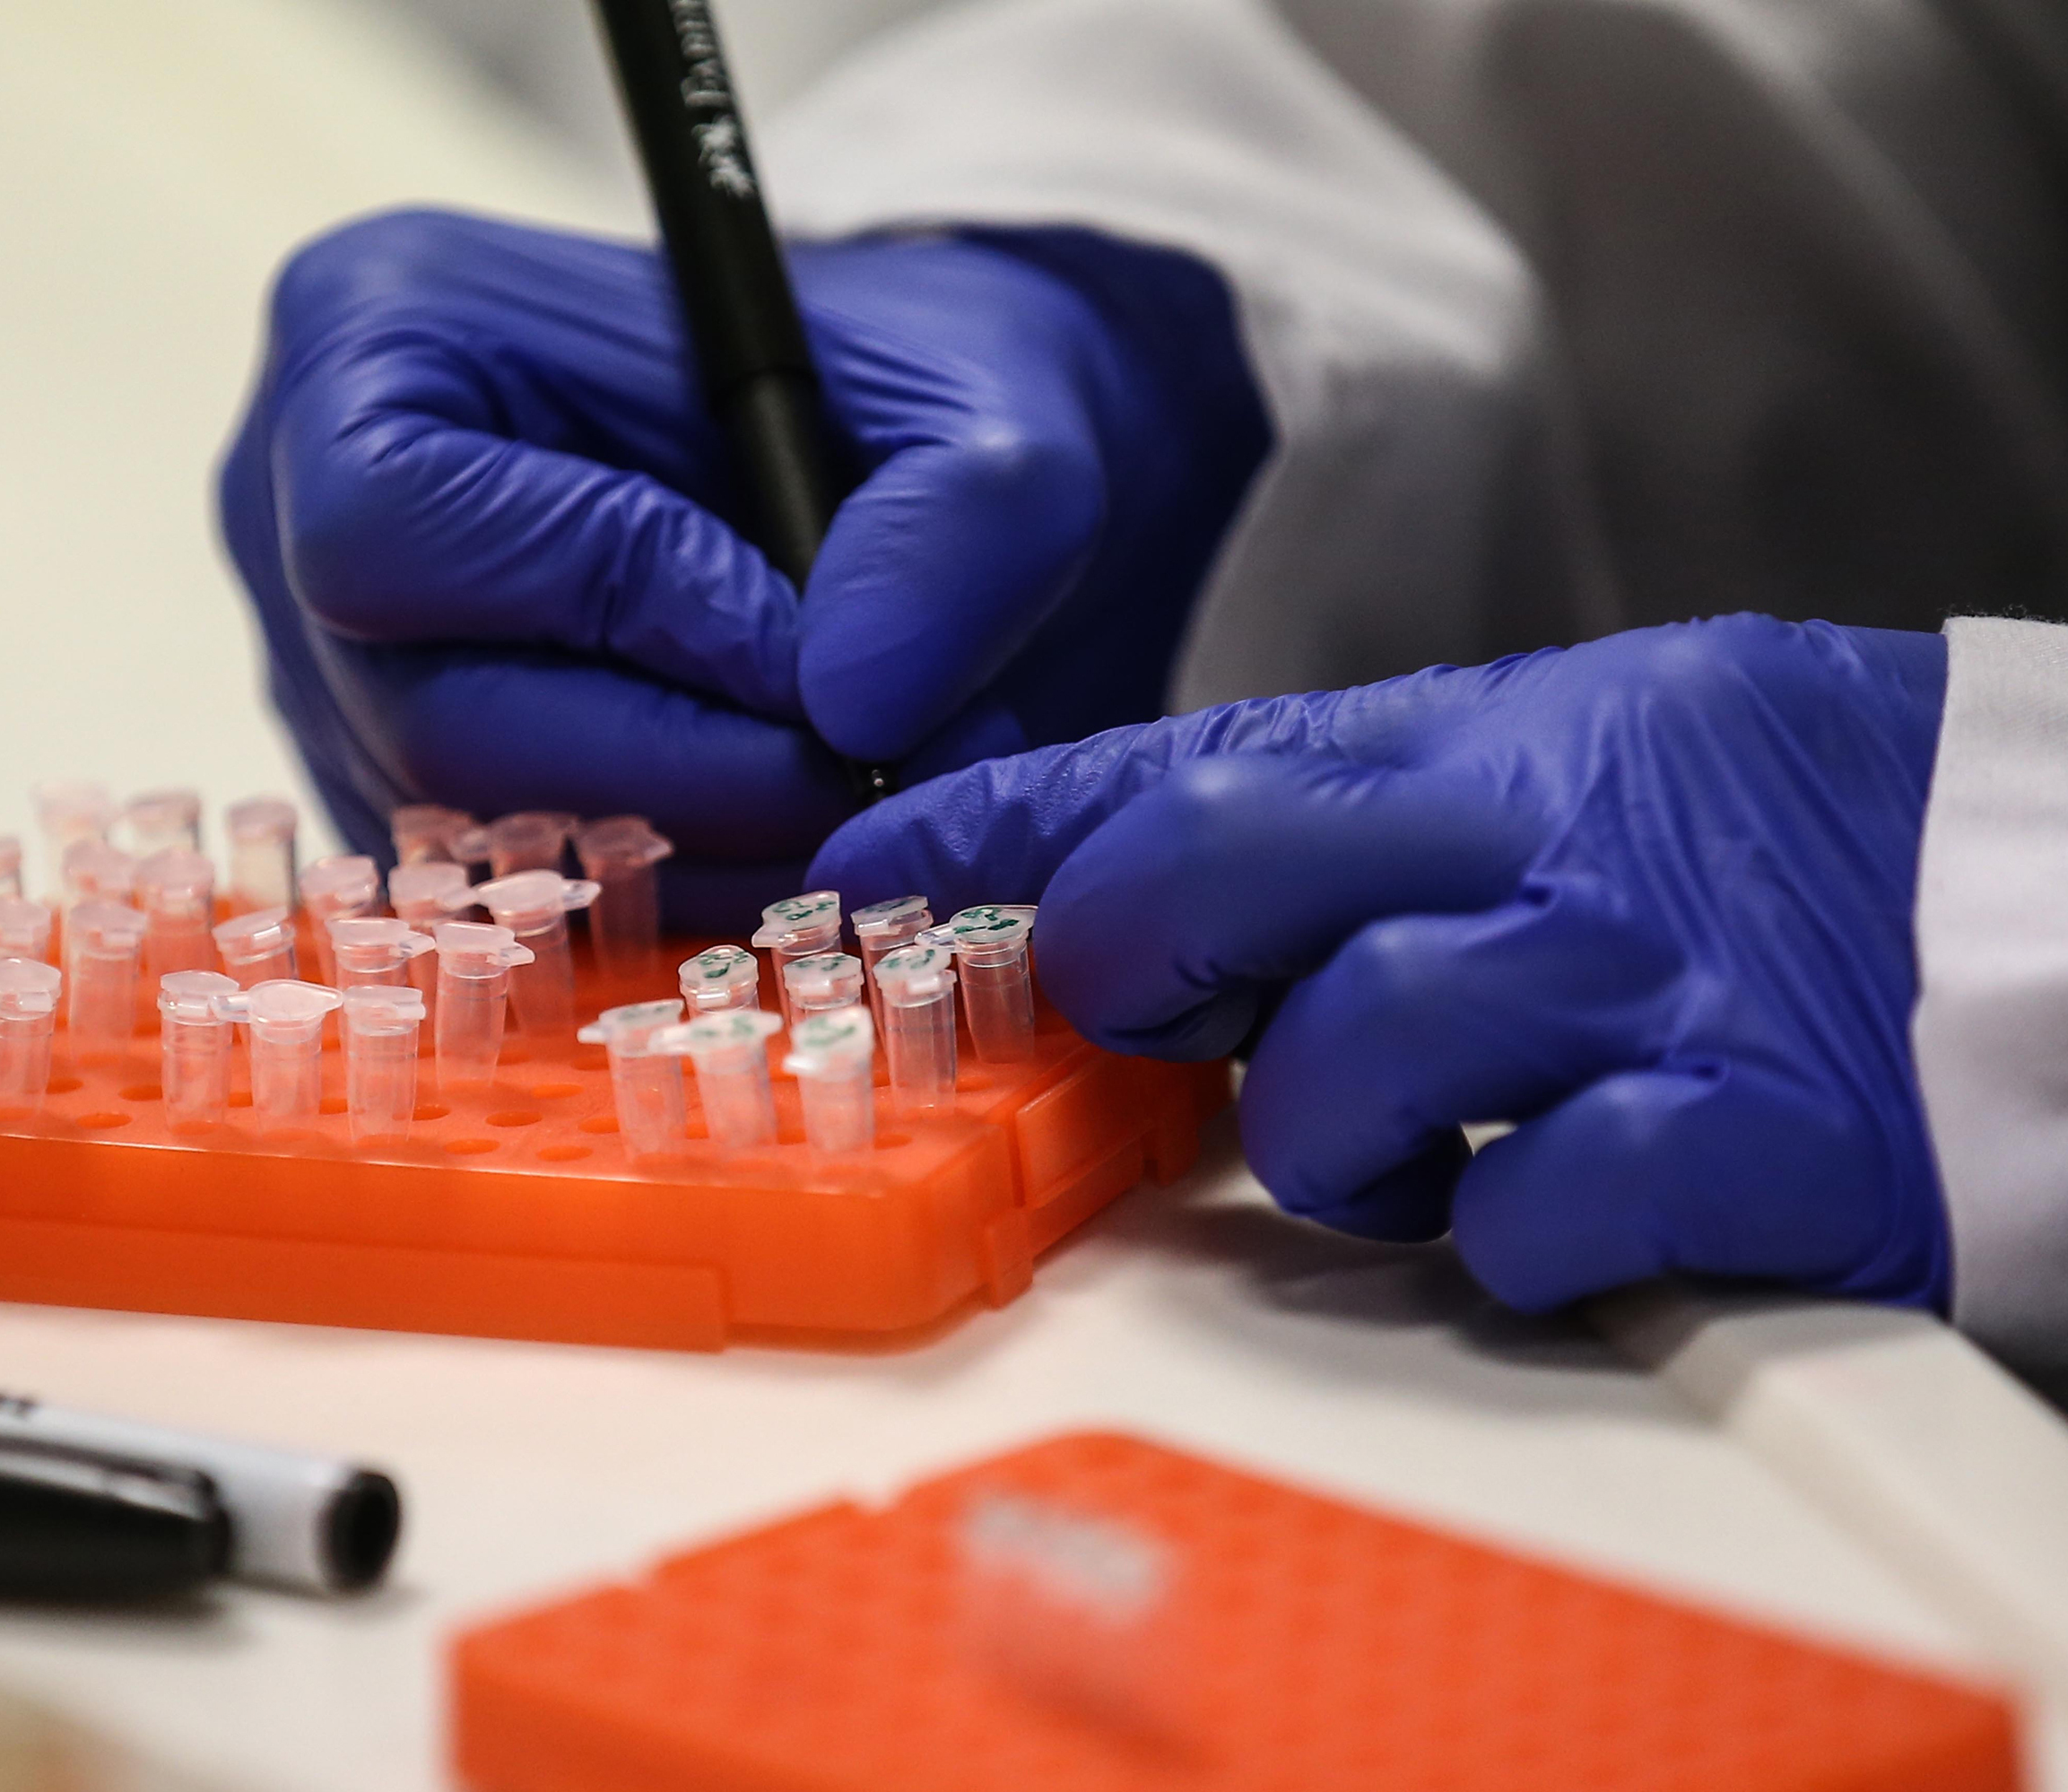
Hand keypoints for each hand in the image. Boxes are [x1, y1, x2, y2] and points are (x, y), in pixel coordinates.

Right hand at [218, 209, 1267, 928]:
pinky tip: (784, 850)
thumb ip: (962, 523)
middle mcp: (295, 508)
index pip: (405, 525)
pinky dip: (664, 905)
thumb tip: (849, 704)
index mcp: (376, 332)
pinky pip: (502, 907)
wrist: (895, 470)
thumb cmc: (908, 396)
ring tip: (857, 809)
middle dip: (679, 779)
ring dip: (691, 864)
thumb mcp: (997, 409)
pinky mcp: (396, 797)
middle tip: (867, 782)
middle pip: (435, 716)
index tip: (818, 668)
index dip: (616, 614)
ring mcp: (334, 671)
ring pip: (469, 845)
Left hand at [811, 616, 1952, 1313]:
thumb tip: (1120, 851)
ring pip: (1338, 1072)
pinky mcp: (1734, 1145)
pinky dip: (1496, 1237)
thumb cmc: (1770, 828)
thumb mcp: (1557, 746)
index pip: (1171, 762)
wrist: (2037, 897)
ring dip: (1332, 1138)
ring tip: (1407, 1137)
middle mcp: (1529, 853)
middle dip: (1131, 960)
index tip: (857, 872)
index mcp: (1477, 746)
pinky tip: (1543, 1203)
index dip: (990, 826)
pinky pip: (1517, 1218)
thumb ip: (1349, 797)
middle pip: (1205, 875)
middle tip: (1154, 1011)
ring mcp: (1625, 997)